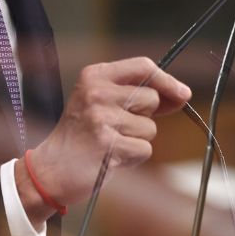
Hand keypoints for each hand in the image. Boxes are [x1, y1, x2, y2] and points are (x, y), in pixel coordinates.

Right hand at [17, 57, 190, 224]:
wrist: (51, 169)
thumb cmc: (82, 135)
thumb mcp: (102, 102)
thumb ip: (139, 94)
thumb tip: (182, 94)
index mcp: (95, 75)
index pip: (144, 66)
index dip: (168, 81)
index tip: (183, 94)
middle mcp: (96, 92)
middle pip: (152, 99)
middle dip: (144, 117)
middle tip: (116, 128)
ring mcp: (100, 118)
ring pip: (150, 128)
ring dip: (136, 140)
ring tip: (110, 143)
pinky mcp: (106, 144)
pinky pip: (144, 149)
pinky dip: (133, 157)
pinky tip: (111, 157)